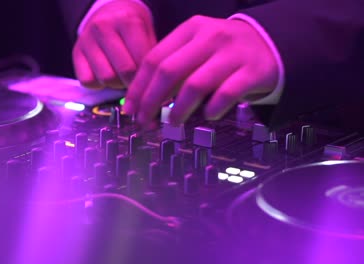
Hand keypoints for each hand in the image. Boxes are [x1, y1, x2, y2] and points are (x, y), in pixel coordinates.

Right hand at [73, 0, 156, 88]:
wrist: (108, 12)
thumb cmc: (132, 27)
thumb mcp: (147, 33)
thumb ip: (150, 56)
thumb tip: (151, 84)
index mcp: (126, 20)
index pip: (141, 60)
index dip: (147, 75)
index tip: (148, 78)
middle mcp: (103, 27)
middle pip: (124, 70)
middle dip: (133, 82)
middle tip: (135, 81)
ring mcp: (87, 39)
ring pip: (106, 78)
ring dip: (116, 84)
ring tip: (121, 78)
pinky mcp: (76, 52)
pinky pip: (87, 81)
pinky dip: (98, 85)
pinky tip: (105, 75)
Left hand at [123, 15, 278, 126]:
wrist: (272, 43)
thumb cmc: (225, 52)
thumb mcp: (197, 48)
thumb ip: (173, 67)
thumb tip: (143, 100)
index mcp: (191, 30)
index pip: (154, 59)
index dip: (138, 87)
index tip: (130, 109)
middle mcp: (210, 37)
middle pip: (169, 72)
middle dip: (151, 101)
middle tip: (144, 121)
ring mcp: (232, 53)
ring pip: (195, 85)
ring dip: (178, 109)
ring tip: (172, 123)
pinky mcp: (253, 71)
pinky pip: (226, 94)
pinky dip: (213, 109)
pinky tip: (208, 116)